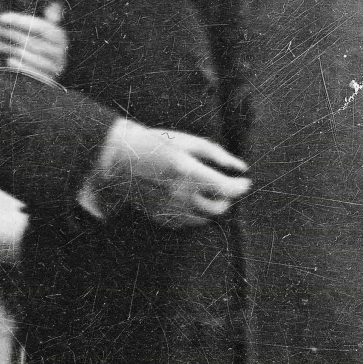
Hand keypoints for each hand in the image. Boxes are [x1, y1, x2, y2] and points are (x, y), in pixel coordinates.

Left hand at [0, 1, 66, 80]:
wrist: (55, 70)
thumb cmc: (48, 44)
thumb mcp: (51, 29)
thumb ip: (52, 16)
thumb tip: (55, 5)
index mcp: (59, 36)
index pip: (38, 25)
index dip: (18, 20)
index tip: (0, 17)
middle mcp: (59, 52)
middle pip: (29, 40)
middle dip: (8, 33)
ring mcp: (53, 67)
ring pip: (27, 55)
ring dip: (8, 48)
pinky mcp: (46, 81)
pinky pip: (30, 73)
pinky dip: (18, 66)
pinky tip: (7, 60)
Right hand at [101, 120, 250, 228]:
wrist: (118, 158)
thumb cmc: (153, 143)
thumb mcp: (185, 140)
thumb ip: (216, 154)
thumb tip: (241, 168)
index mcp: (188, 172)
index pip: (227, 189)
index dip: (241, 187)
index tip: (245, 181)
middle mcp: (180, 195)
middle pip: (220, 208)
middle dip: (228, 198)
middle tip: (225, 186)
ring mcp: (170, 209)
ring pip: (206, 218)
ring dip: (213, 207)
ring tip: (207, 192)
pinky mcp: (162, 218)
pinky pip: (188, 223)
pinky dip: (195, 213)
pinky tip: (189, 199)